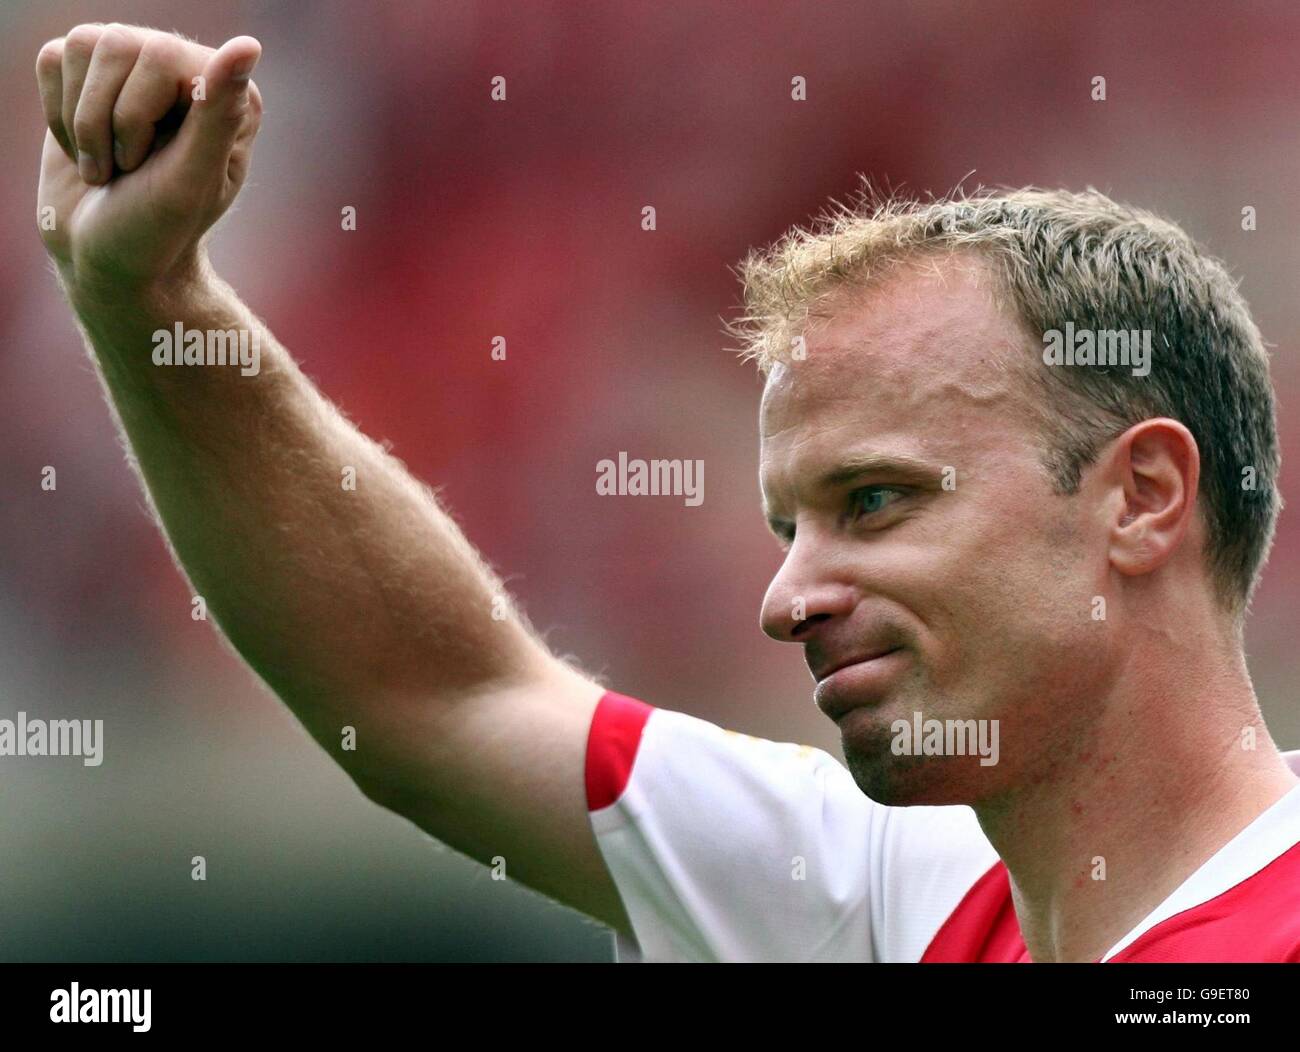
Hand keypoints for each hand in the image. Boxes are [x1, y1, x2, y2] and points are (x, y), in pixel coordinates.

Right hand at [36, 23, 262, 296]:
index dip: (135, 117)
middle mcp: (188, 72)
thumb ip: (219, 113)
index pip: (159, 56)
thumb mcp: (190, 179)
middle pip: (116, 44)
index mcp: (230, 95)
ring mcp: (138, 72)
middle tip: (123, 172)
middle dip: (104, 122)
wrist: (105, 259)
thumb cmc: (156, 231)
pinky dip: (56, 114)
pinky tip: (86, 150)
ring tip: (106, 166)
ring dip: (79, 122)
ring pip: (79, 45)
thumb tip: (248, 45)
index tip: (144, 167)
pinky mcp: (90, 80)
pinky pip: (52, 58)